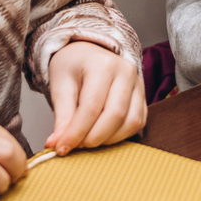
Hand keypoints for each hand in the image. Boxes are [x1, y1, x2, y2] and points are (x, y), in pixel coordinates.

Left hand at [45, 40, 146, 154]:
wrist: (87, 53)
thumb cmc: (72, 66)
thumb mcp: (60, 86)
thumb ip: (62, 116)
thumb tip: (57, 144)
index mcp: (102, 64)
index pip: (91, 107)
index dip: (76, 133)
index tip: (61, 148)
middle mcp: (126, 71)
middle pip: (114, 116)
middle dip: (93, 138)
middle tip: (75, 146)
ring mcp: (138, 83)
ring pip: (131, 122)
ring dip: (108, 139)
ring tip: (87, 140)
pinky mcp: (143, 96)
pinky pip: (138, 122)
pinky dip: (121, 135)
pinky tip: (103, 135)